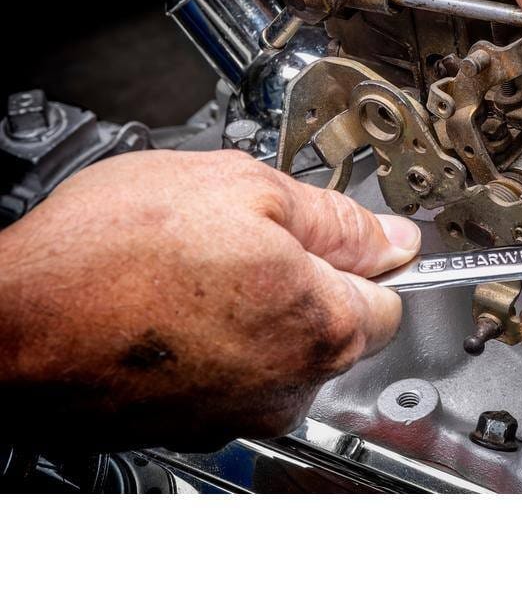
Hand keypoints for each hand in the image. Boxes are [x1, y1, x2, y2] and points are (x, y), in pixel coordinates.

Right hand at [0, 150, 420, 449]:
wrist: (5, 320)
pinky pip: (234, 374)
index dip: (371, 256)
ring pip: (284, 351)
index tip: (351, 238)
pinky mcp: (191, 424)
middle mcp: (288, 385)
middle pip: (338, 327)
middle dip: (311, 280)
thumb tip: (391, 236)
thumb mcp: (243, 188)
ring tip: (202, 269)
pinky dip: (219, 341)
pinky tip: (175, 304)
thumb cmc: (107, 255)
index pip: (392, 298)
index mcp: (319, 325)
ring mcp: (237, 412)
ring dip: (261, 310)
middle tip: (254, 237)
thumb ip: (336, 218)